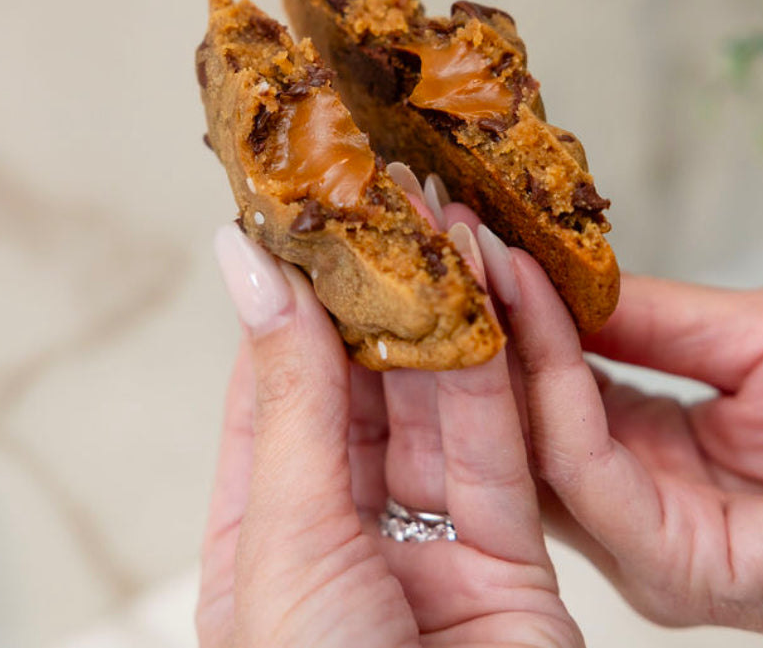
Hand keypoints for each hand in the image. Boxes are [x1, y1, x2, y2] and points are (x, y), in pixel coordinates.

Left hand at [196, 220, 581, 647]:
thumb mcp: (286, 539)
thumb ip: (290, 400)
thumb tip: (246, 266)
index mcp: (263, 540)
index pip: (275, 394)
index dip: (294, 304)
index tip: (309, 221)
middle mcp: (347, 537)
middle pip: (366, 394)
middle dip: (382, 296)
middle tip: (393, 200)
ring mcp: (432, 548)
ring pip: (441, 411)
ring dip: (449, 316)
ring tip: (449, 222)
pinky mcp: (516, 563)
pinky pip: (506, 452)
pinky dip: (506, 372)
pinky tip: (498, 293)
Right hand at [475, 233, 762, 647]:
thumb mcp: (756, 337)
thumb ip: (651, 319)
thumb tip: (554, 276)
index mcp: (650, 447)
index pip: (547, 380)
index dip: (506, 306)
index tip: (464, 232)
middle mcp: (632, 499)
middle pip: (519, 416)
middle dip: (476, 320)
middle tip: (432, 232)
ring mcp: (644, 537)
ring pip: (533, 441)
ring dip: (498, 340)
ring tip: (467, 252)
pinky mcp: (670, 563)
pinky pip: (584, 468)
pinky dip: (550, 383)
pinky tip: (532, 310)